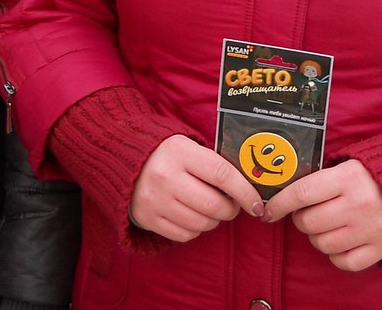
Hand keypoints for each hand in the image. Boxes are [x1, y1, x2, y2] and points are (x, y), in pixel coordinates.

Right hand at [130, 135, 263, 241]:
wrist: (124, 160)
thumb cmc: (168, 154)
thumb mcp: (189, 147)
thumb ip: (214, 163)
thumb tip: (248, 187)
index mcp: (180, 152)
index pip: (223, 175)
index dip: (245, 192)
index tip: (256, 203)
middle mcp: (165, 176)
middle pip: (214, 204)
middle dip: (231, 209)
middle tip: (232, 205)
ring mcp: (155, 200)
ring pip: (201, 223)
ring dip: (214, 220)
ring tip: (211, 209)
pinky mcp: (148, 218)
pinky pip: (185, 235)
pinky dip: (195, 229)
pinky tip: (192, 215)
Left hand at [264, 159, 381, 271]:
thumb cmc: (376, 173)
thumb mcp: (350, 163)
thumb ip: (322, 176)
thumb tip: (285, 189)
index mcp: (348, 177)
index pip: (301, 193)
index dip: (279, 204)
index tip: (268, 210)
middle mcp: (358, 205)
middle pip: (308, 223)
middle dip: (301, 219)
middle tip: (308, 212)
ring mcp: (369, 230)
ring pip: (322, 244)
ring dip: (318, 236)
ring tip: (329, 224)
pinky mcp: (380, 249)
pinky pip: (342, 262)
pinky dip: (336, 255)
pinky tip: (342, 240)